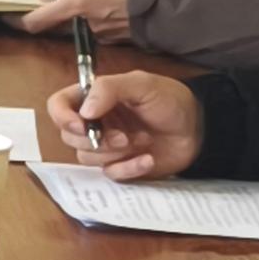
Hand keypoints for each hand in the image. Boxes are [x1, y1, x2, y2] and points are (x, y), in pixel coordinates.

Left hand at [16, 0, 146, 42]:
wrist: (173, 3)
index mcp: (78, 2)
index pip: (39, 18)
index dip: (24, 19)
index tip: (12, 18)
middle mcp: (85, 21)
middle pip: (57, 9)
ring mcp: (101, 31)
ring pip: (76, 14)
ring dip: (77, 0)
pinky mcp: (115, 36)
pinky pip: (94, 21)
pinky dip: (94, 10)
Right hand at [50, 69, 202, 181]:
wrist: (199, 129)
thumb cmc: (170, 101)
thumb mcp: (141, 84)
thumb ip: (109, 89)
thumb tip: (84, 111)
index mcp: (94, 98)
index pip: (58, 105)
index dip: (61, 116)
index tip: (80, 125)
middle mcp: (95, 122)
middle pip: (68, 136)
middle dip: (94, 140)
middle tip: (121, 137)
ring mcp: (106, 146)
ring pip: (85, 158)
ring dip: (111, 154)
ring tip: (138, 143)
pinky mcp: (120, 166)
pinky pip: (109, 174)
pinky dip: (128, 169)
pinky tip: (148, 159)